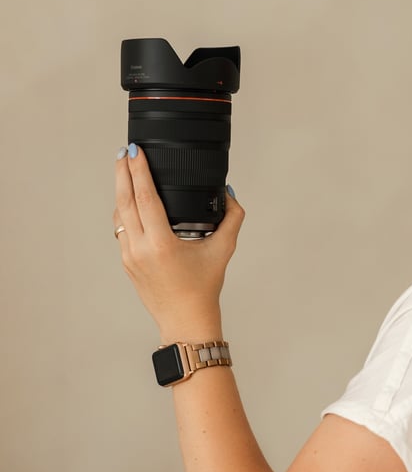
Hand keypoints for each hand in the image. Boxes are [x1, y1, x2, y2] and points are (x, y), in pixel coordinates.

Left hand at [113, 144, 244, 341]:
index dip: (138, 171)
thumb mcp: (223, 249)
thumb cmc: (204, 288)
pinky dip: (125, 210)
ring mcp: (129, 255)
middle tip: (125, 152)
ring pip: (119, 214)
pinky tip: (131, 200)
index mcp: (162, 243)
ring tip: (126, 171)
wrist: (185, 320)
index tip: (135, 152)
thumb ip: (232, 218)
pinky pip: (122, 229)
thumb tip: (229, 193)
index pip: (144, 197)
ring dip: (121, 190)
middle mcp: (140, 248)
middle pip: (124, 200)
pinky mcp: (126, 261)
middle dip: (122, 173)